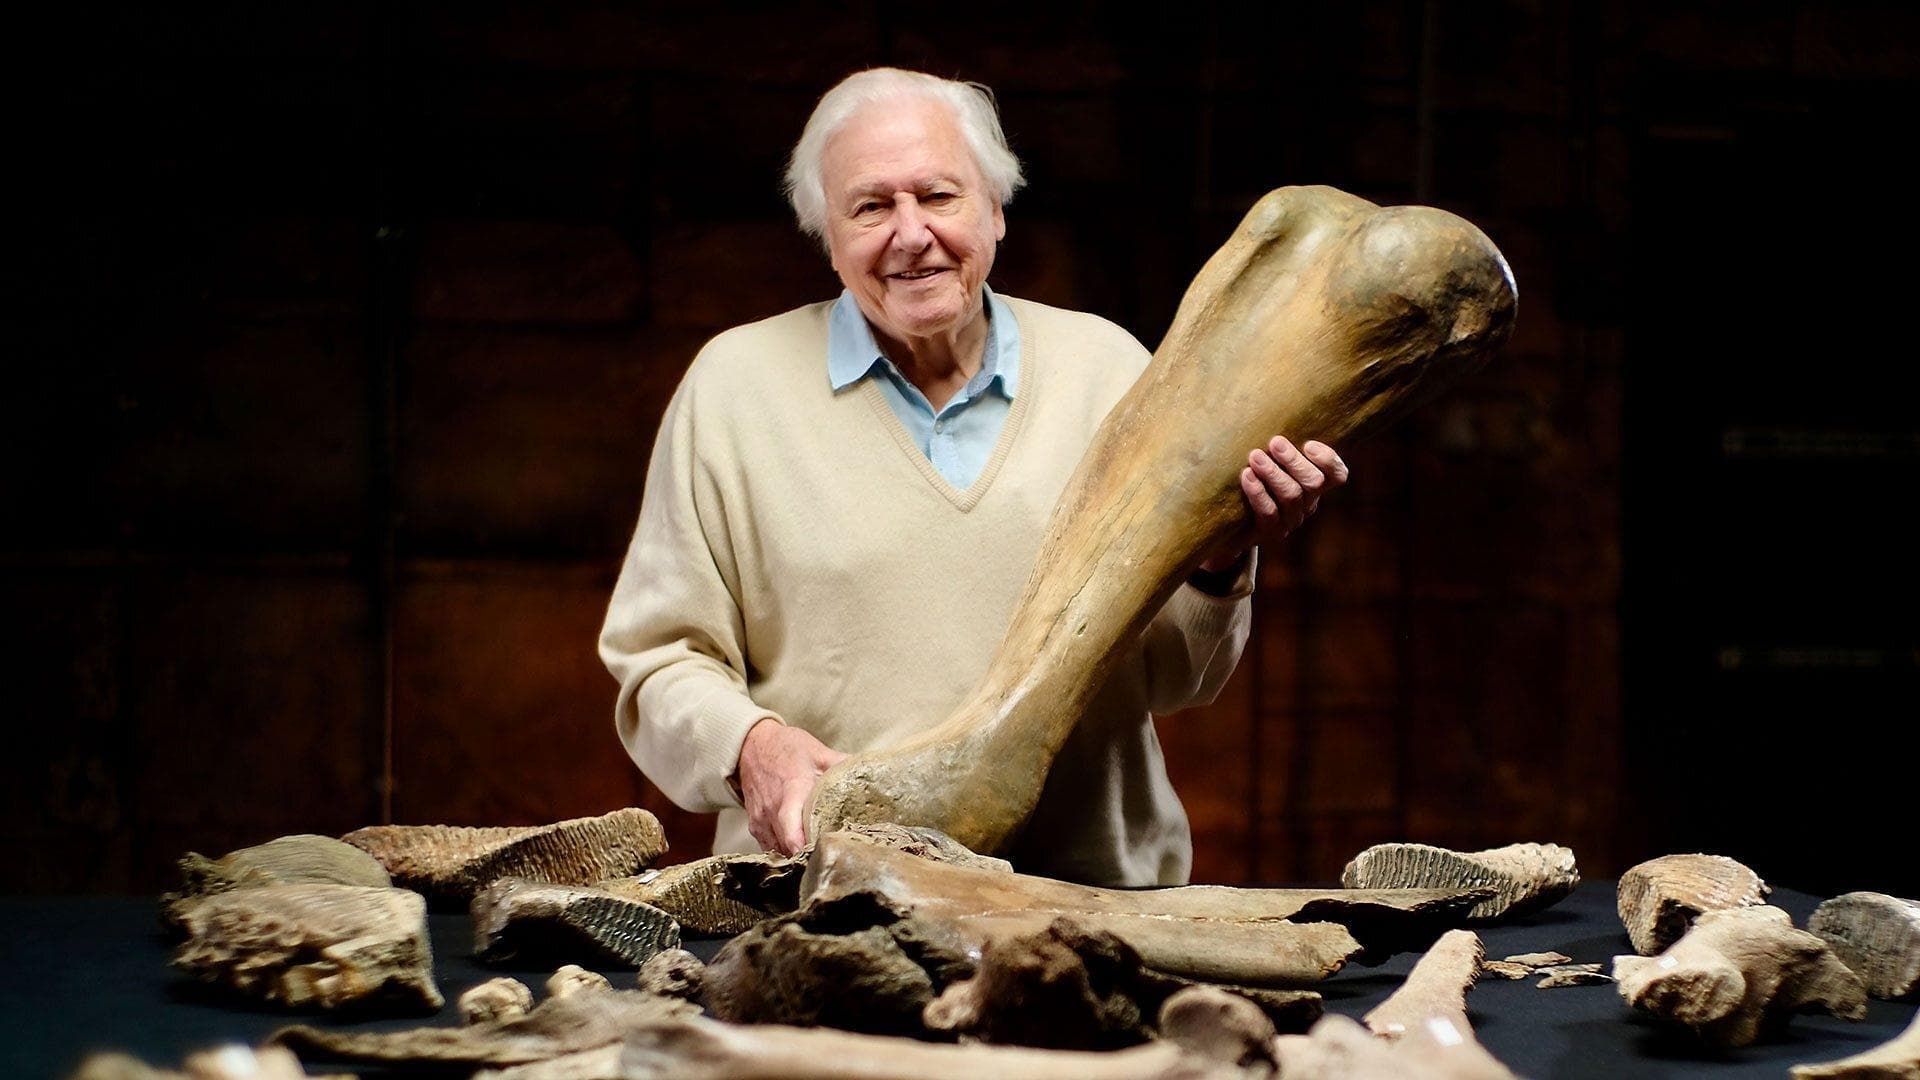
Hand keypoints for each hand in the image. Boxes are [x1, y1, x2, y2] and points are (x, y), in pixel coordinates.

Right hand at [736, 717, 846, 854]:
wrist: (750, 745)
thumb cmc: (785, 747)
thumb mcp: (817, 751)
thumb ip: (842, 765)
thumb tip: (871, 773)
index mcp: (792, 791)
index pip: (792, 831)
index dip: (807, 850)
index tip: (825, 856)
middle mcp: (773, 810)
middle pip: (788, 848)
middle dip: (808, 858)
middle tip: (831, 860)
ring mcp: (761, 820)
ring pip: (779, 851)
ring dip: (796, 857)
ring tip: (818, 859)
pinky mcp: (755, 826)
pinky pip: (769, 848)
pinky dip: (784, 852)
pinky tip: (800, 852)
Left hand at [1198, 437, 1349, 572]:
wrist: (1226, 523)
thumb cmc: (1248, 477)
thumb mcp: (1266, 458)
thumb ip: (1274, 442)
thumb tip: (1267, 400)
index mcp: (1314, 484)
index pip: (1337, 475)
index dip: (1328, 460)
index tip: (1308, 444)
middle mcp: (1307, 503)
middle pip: (1314, 483)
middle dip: (1294, 461)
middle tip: (1274, 442)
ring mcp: (1290, 520)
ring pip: (1292, 496)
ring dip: (1273, 473)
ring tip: (1255, 456)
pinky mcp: (1269, 533)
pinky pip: (1269, 514)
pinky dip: (1258, 493)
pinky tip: (1246, 476)